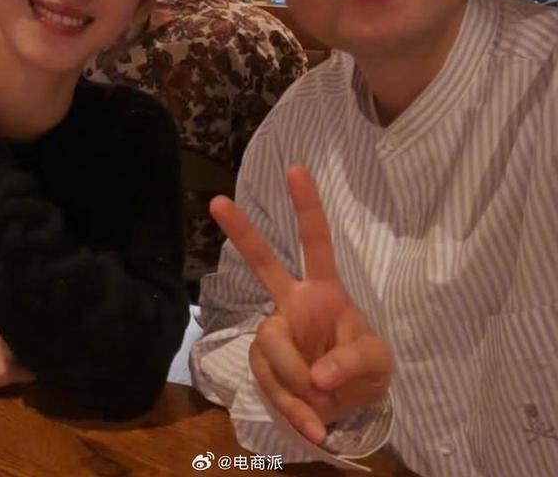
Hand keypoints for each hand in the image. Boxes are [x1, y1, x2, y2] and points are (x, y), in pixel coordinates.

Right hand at [210, 165, 391, 444]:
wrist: (348, 405)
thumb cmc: (365, 368)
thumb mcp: (377, 363)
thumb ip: (353, 364)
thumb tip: (318, 378)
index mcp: (324, 291)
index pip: (316, 242)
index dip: (307, 206)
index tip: (296, 168)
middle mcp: (294, 305)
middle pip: (264, 264)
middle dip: (242, 232)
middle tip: (216, 201)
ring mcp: (276, 334)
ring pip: (268, 345)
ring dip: (295, 382)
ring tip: (322, 408)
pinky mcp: (266, 367)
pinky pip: (270, 384)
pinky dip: (293, 409)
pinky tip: (314, 426)